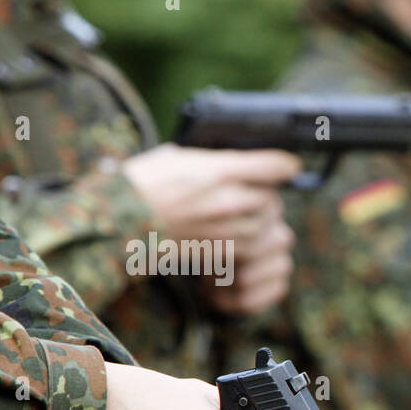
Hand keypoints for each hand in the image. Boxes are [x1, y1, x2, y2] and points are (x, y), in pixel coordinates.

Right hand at [123, 146, 298, 314]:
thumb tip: (238, 164)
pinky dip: (252, 239)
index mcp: (218, 170)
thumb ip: (215, 161)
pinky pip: (254, 245)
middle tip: (257, 190)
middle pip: (273, 197)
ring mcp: (228, 230)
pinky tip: (237, 232)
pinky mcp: (224, 252)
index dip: (285, 165)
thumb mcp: (178, 156)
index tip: (290, 166)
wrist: (120, 225)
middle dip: (268, 193)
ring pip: (268, 223)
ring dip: (263, 217)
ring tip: (246, 212)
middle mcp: (229, 201)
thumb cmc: (143, 185)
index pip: (272, 166)